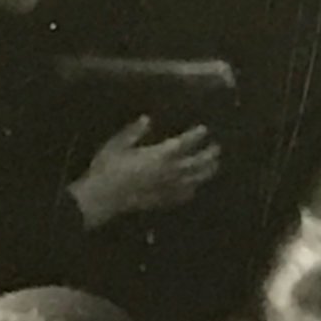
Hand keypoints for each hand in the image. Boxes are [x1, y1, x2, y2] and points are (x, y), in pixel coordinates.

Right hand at [69, 117, 220, 227]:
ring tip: (214, 166)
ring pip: (194, 180)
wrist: (103, 198)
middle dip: (208, 154)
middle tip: (217, 148)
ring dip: (206, 172)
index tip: (204, 129)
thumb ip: (134, 132)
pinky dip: (191, 190)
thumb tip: (147, 119)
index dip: (196, 135)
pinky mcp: (162, 201)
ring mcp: (167, 188)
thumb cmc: (107, 168)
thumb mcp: (117, 144)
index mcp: (159, 155)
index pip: (184, 143)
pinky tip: (194, 189)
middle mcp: (169, 172)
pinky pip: (183, 196)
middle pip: (196, 162)